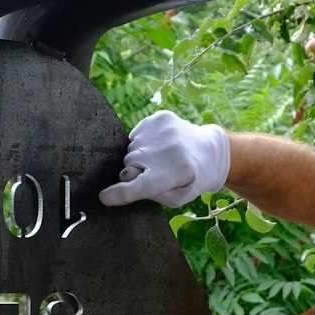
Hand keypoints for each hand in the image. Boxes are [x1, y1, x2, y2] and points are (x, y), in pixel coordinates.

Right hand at [98, 110, 230, 206]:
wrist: (210, 151)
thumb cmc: (190, 180)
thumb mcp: (177, 197)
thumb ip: (151, 193)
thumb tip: (124, 178)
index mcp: (173, 175)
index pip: (141, 186)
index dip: (121, 192)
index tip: (104, 197)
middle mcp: (166, 149)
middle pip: (128, 166)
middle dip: (136, 173)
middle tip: (156, 172)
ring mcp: (162, 130)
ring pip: (131, 150)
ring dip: (141, 157)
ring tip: (162, 158)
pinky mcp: (159, 117)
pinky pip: (136, 135)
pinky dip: (144, 143)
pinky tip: (162, 145)